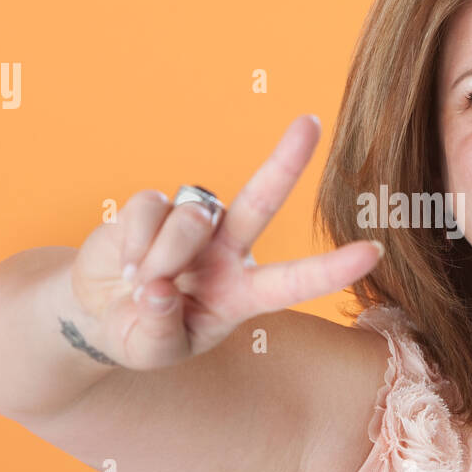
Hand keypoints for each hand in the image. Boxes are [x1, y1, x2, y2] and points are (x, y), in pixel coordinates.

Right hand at [69, 114, 382, 369]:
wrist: (97, 312)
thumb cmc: (141, 333)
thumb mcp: (153, 348)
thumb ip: (159, 327)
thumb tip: (159, 286)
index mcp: (242, 294)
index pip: (293, 282)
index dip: (332, 269)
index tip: (373, 252)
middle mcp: (227, 251)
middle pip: (260, 201)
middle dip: (286, 162)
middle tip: (311, 123)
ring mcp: (193, 224)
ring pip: (189, 221)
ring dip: (160, 258)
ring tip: (142, 284)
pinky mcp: (155, 205)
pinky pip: (149, 211)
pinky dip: (133, 243)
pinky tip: (126, 263)